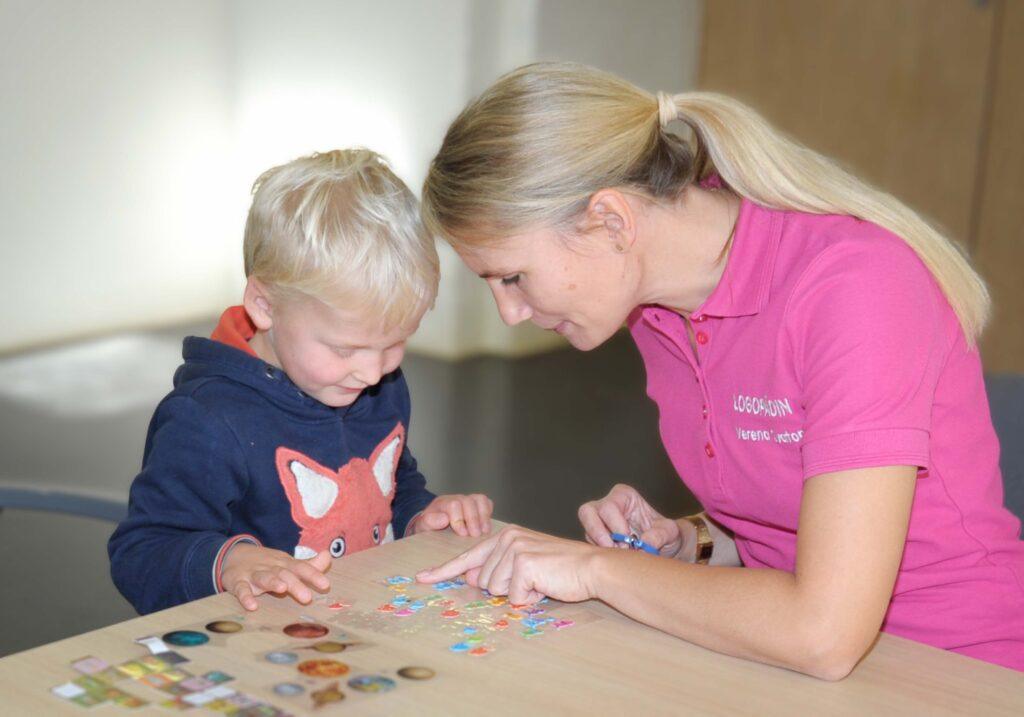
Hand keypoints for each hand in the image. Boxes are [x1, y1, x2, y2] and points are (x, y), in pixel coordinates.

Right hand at [220, 544, 330, 610]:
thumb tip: (328, 556)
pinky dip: (245, 596)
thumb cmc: (267, 565)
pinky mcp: (238, 581)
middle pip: (285, 574)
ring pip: (264, 577)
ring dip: (273, 582)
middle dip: (296, 584)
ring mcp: (254, 574)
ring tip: (282, 589)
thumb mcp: (287, 564)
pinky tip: (252, 605)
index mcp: (285, 564)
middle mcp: (271, 567)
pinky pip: (241, 589)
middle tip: (307, 598)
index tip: (325, 585)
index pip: (301, 568)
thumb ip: (308, 565)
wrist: (233, 555)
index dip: (313, 575)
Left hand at [408, 493, 493, 536]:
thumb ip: (430, 522)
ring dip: (484, 516)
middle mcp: (456, 498)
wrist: (432, 523)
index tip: (462, 534)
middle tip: (475, 535)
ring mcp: (468, 500)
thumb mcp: (423, 526)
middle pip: (469, 501)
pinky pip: (487, 503)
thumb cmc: (429, 526)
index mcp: (442, 503)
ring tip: (484, 531)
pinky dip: (489, 513)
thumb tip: (444, 519)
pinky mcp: (476, 505)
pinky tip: (486, 527)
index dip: (459, 519)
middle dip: (473, 519)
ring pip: (480, 499)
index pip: (454, 505)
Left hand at [415, 525, 600, 604]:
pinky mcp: (523, 564)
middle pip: (483, 581)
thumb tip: (474, 578)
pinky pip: (514, 597)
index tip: (422, 578)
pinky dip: (530, 598)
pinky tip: (545, 586)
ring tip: (540, 581)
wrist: (591, 568)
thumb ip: (498, 570)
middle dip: (506, 589)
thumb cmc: (562, 569)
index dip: (443, 571)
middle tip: (533, 581)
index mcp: (506, 537)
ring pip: (496, 590)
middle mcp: (507, 538)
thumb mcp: (526, 566)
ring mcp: (514, 549)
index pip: (468, 557)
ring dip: (519, 594)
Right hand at [578, 483, 684, 557]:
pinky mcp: (595, 536)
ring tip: (619, 555)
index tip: (630, 541)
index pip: (608, 507)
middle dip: (601, 534)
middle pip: (588, 513)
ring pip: (586, 529)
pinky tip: (616, 558)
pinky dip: (600, 553)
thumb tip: (645, 544)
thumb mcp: (670, 532)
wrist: (664, 547)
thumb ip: (660, 535)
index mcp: (624, 495)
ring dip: (600, 545)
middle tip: (618, 549)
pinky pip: (588, 543)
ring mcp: (598, 520)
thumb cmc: (665, 534)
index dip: (616, 526)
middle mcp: (606, 504)